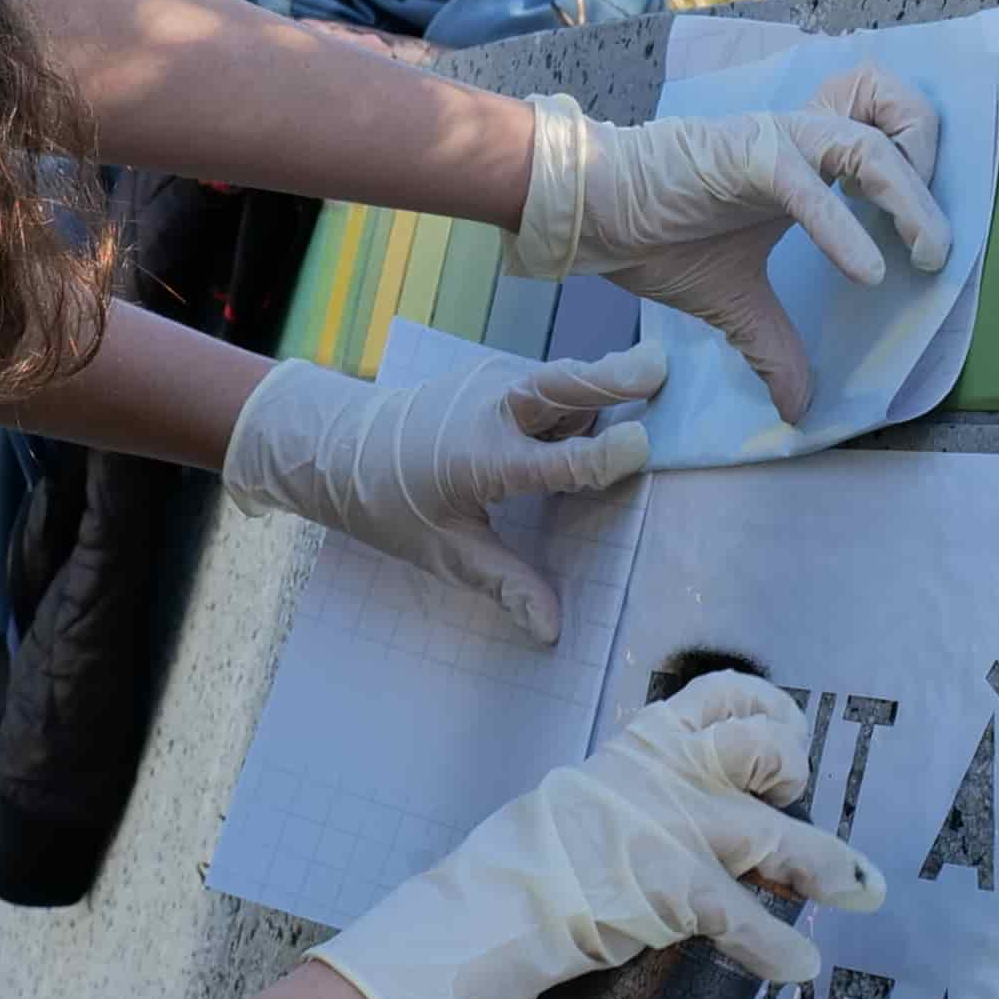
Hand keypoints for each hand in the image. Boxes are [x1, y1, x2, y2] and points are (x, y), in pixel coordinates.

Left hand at [219, 342, 662, 639]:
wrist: (340, 447)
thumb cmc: (391, 506)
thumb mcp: (444, 553)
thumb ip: (503, 584)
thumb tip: (550, 630)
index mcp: (482, 461)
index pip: (555, 462)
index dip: (600, 458)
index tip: (643, 449)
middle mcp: (491, 412)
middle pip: (560, 387)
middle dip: (610, 377)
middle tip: (658, 367)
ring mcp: (491, 385)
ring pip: (559, 378)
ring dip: (601, 379)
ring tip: (651, 375)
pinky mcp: (493, 376)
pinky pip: (547, 381)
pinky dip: (579, 388)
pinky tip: (609, 400)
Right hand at [307, 669, 879, 998]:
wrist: (488, 910)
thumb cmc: (536, 866)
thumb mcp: (593, 804)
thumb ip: (648, 797)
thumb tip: (697, 811)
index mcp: (641, 748)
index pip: (719, 696)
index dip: (766, 711)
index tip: (784, 737)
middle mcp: (662, 776)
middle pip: (757, 749)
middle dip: (791, 770)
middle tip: (794, 799)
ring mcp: (669, 830)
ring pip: (769, 834)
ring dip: (823, 863)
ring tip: (861, 889)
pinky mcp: (668, 888)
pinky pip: (743, 916)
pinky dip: (776, 945)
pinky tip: (798, 967)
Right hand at [507, 70, 949, 423]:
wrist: (591, 214)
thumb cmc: (657, 237)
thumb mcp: (734, 304)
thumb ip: (773, 347)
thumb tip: (795, 408)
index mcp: (807, 165)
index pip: (888, 139)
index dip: (921, 175)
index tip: (930, 240)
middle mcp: (801, 142)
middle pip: (896, 120)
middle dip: (933, 175)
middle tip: (939, 250)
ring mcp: (775, 143)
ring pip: (868, 148)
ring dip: (909, 201)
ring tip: (927, 255)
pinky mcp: (745, 156)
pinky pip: (808, 185)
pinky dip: (843, 227)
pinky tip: (868, 272)